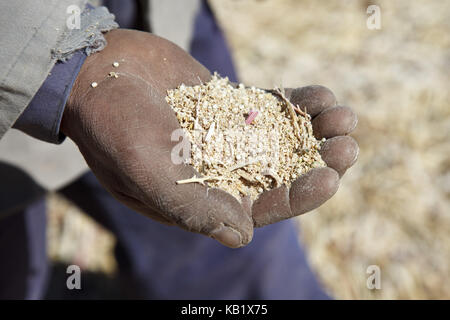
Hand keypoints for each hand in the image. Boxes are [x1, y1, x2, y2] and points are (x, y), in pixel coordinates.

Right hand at [62, 29, 357, 247]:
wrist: (97, 72)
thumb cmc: (112, 124)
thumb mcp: (144, 170)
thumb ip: (190, 205)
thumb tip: (241, 237)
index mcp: (203, 199)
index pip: (261, 207)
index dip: (298, 196)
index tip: (329, 177)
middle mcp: (220, 171)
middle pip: (281, 173)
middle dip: (318, 161)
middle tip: (349, 145)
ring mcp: (228, 136)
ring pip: (283, 140)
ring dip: (316, 131)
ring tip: (345, 117)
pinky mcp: (229, 105)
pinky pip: (271, 109)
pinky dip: (297, 104)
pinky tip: (322, 97)